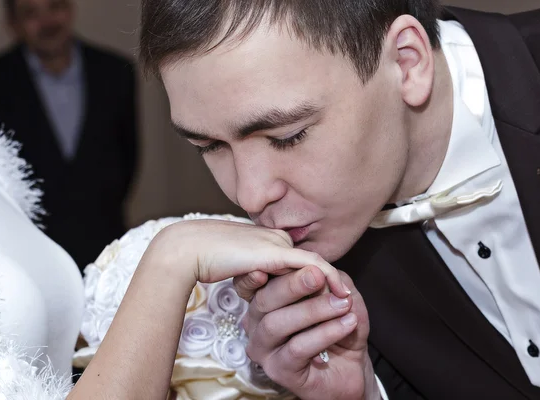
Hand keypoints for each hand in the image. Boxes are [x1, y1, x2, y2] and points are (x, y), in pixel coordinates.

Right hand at [144, 219, 349, 296]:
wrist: (189, 247)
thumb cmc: (205, 257)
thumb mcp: (233, 265)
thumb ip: (251, 273)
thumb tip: (261, 284)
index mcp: (266, 241)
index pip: (297, 260)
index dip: (314, 278)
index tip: (329, 294)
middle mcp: (276, 239)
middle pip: (310, 262)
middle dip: (331, 281)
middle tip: (348, 297)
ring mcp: (278, 244)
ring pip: (316, 264)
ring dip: (335, 282)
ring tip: (349, 298)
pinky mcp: (277, 253)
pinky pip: (314, 266)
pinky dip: (330, 279)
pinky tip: (342, 293)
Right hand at [235, 266, 379, 399]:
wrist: (352, 366)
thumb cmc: (339, 327)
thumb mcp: (338, 294)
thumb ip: (328, 280)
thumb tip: (318, 272)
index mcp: (265, 300)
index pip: (257, 282)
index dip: (258, 272)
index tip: (281, 258)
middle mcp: (257, 323)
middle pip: (263, 300)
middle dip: (292, 285)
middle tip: (318, 275)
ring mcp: (264, 349)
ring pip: (277, 323)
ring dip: (313, 310)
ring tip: (342, 304)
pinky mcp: (279, 370)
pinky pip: (297, 348)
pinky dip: (325, 333)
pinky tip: (347, 324)